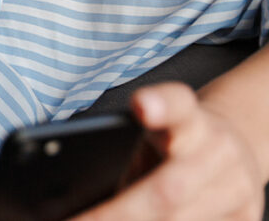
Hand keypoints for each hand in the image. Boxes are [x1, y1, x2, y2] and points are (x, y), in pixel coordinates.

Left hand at [70, 82, 263, 220]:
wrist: (232, 152)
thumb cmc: (173, 147)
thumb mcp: (152, 139)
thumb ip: (120, 158)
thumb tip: (67, 200)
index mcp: (190, 121)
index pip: (179, 106)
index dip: (162, 105)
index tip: (142, 105)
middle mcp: (219, 150)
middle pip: (167, 191)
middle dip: (116, 215)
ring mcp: (238, 188)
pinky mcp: (248, 218)